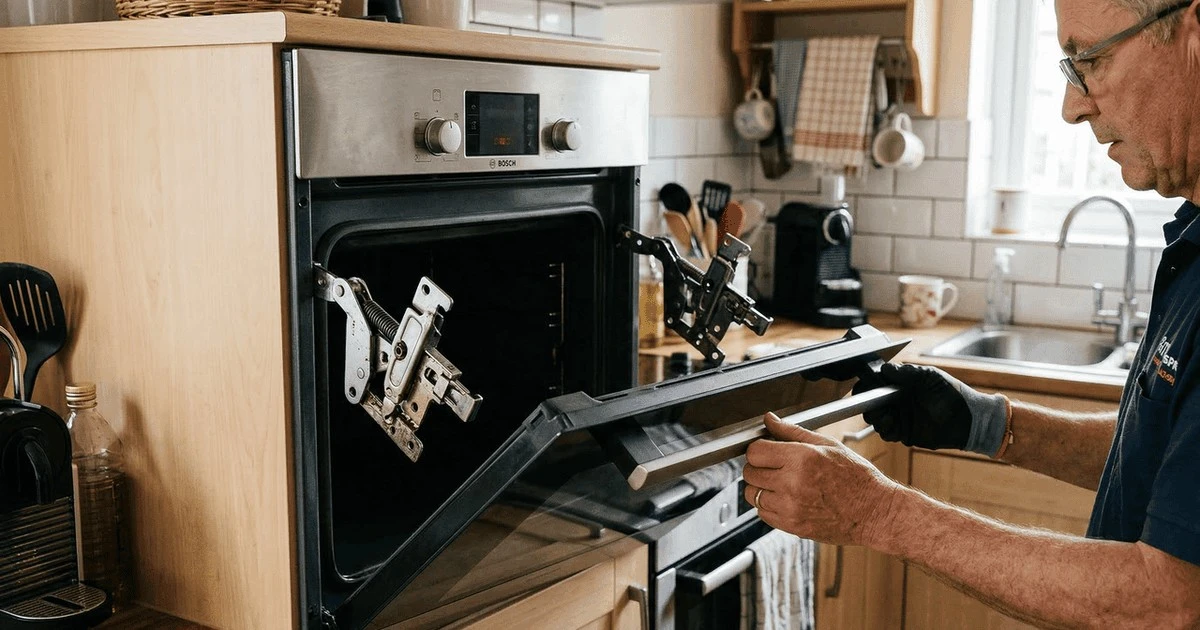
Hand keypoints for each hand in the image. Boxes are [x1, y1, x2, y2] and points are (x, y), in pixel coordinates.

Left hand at [742, 412, 900, 546]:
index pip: (754, 452)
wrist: (875, 512)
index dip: (758, 449)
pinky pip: (762, 514)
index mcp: (801, 458)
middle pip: (750, 473)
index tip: (765, 451)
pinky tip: (786, 499)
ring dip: (760, 488)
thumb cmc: (857, 477)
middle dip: (758, 467)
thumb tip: (769, 420)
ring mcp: (790, 507)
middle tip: (773, 466)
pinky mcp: (792, 526)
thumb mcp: (827, 444)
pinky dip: (768, 506)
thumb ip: (792, 431)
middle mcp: (792, 483)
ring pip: (752, 495)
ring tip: (780, 483)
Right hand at [852, 362, 1008, 454]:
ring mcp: (900, 417)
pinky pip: (886, 433)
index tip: (863, 386)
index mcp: (901, 384)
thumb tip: (884, 369)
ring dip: (874, 416)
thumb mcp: (929, 376)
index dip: (866, 384)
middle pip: (870, 401)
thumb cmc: (952, 393)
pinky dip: (884, 429)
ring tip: (883, 415)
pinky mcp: (904, 433)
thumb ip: (907, 373)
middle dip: (866, 402)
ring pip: (875, 418)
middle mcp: (897, 400)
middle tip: (869, 403)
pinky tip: (891, 423)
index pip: (876, 382)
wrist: (967, 419)